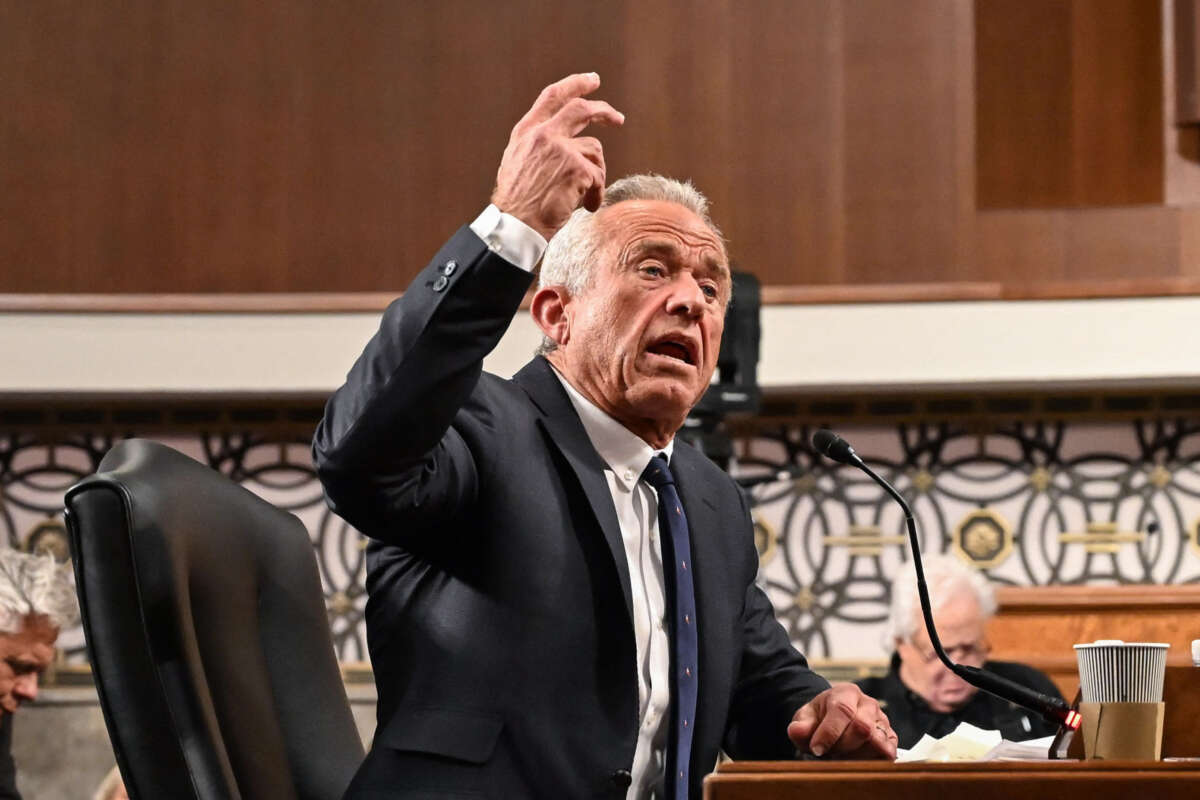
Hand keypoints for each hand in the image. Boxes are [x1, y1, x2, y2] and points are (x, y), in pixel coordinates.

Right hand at [491, 72, 624, 240]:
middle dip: (603, 111)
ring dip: (596, 174)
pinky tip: (586, 206)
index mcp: (526, 131)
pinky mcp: (576, 168)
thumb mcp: (517, 162)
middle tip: (617, 118)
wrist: (515, 225)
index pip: (553, 96)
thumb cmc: (517, 203)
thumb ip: (537, 145)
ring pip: (595, 151)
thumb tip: (562, 139)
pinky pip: (598, 177)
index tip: (592, 80)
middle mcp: (543, 134)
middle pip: (581, 110)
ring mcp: (560, 149)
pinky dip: (596, 194)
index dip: (575, 84)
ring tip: (586, 195)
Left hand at [787, 683, 897, 759]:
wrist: (833, 719)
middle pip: (862, 727)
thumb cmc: (820, 718)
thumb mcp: (805, 718)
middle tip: (829, 753)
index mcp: (846, 692)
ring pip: (876, 742)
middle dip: (842, 746)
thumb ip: (800, 726)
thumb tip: (797, 731)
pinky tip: (856, 761)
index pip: (842, 710)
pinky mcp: (890, 738)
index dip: (829, 733)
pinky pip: (887, 753)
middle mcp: (868, 704)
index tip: (816, 749)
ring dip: (856, 756)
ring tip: (841, 757)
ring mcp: (882, 721)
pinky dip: (872, 761)